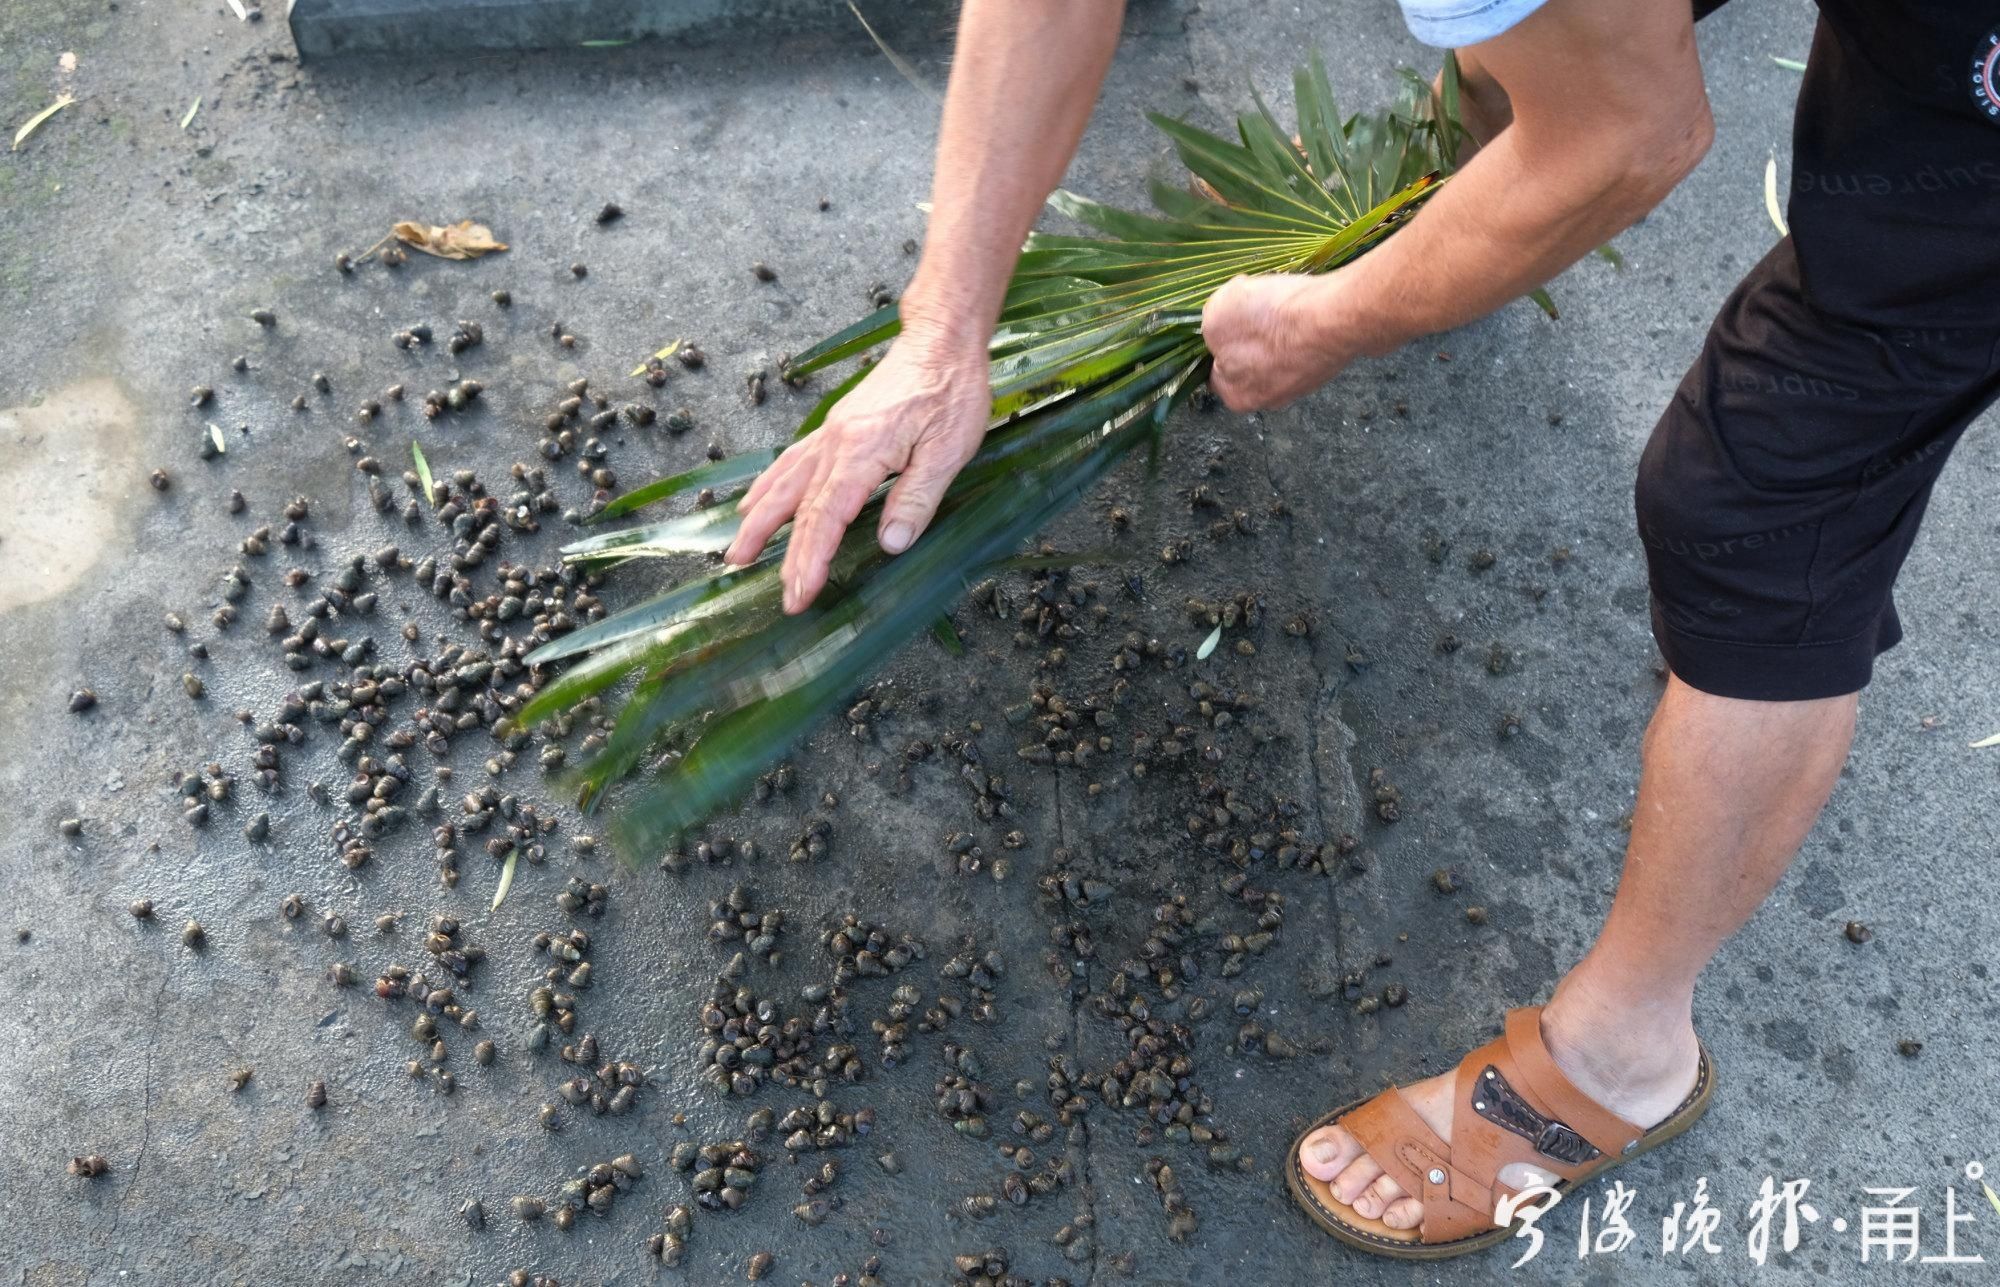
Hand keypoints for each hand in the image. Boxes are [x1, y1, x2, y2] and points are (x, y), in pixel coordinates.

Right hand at [724, 333, 991, 612]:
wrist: (940, 341)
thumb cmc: (951, 393)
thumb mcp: (948, 450)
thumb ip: (917, 498)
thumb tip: (891, 544)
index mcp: (861, 452)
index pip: (827, 517)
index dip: (812, 559)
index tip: (801, 593)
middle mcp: (835, 443)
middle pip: (801, 508)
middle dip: (787, 556)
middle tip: (781, 597)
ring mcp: (831, 434)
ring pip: (784, 484)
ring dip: (760, 522)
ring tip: (738, 555)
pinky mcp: (835, 428)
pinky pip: (791, 462)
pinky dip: (768, 486)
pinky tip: (754, 502)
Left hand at [1201, 273, 1355, 412]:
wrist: (1332, 318)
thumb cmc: (1271, 321)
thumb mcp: (1217, 313)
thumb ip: (1210, 325)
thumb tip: (1220, 324)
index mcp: (1235, 395)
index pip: (1216, 370)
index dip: (1217, 342)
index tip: (1225, 321)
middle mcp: (1269, 399)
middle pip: (1248, 363)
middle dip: (1249, 338)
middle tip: (1255, 311)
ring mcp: (1302, 384)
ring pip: (1278, 353)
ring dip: (1278, 331)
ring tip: (1282, 306)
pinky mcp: (1327, 365)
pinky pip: (1305, 344)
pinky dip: (1303, 328)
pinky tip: (1304, 310)